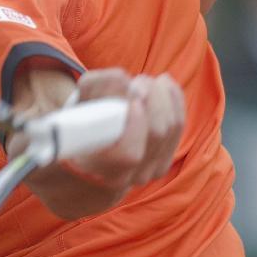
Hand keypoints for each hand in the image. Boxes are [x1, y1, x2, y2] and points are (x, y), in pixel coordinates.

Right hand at [69, 69, 185, 187]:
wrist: (86, 154)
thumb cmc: (79, 123)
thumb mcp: (77, 103)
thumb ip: (94, 87)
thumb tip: (123, 79)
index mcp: (96, 167)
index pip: (129, 153)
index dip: (137, 124)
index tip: (133, 99)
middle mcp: (124, 177)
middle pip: (157, 133)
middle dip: (152, 97)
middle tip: (137, 81)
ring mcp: (146, 173)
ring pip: (171, 127)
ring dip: (161, 96)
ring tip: (144, 82)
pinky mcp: (162, 162)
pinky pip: (179, 126)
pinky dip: (174, 100)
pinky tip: (164, 85)